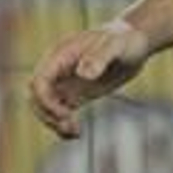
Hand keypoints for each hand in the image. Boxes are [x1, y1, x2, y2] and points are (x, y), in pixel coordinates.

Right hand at [28, 19, 150, 138]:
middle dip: (48, 114)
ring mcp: (64, 82)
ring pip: (45, 107)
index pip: (39, 81)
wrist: (136, 44)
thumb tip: (83, 73)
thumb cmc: (126, 39)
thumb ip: (101, 56)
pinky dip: (62, 124)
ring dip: (54, 122)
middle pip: (36, 97)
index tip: (65, 112)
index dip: (45, 100)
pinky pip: (59, 112)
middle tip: (70, 125)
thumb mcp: (117, 45)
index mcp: (61, 54)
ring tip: (75, 132)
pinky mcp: (74, 93)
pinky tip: (76, 134)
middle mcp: (57, 69)